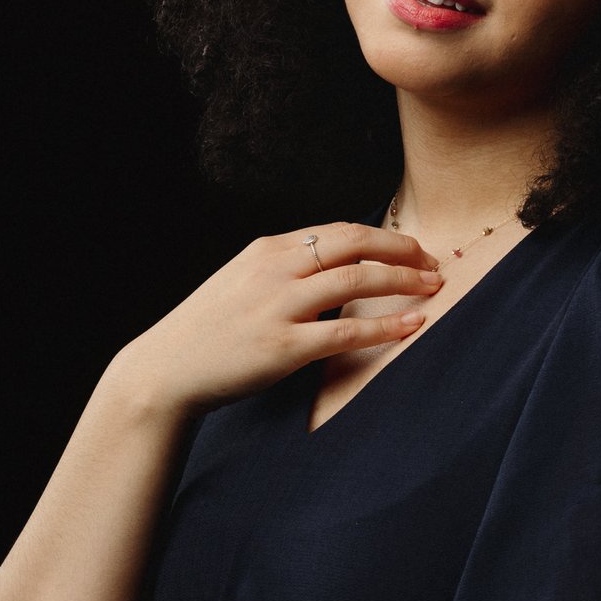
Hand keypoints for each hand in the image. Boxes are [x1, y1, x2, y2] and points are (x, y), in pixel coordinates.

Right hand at [109, 221, 443, 418]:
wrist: (166, 369)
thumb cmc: (208, 331)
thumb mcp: (242, 282)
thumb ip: (283, 270)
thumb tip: (331, 267)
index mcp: (267, 250)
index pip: (338, 230)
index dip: (382, 237)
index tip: (411, 248)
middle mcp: (275, 269)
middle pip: (354, 244)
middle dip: (401, 250)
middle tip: (433, 262)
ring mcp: (278, 307)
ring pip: (355, 281)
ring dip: (403, 281)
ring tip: (434, 287)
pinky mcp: (282, 346)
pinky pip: (346, 332)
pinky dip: (386, 327)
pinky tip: (412, 325)